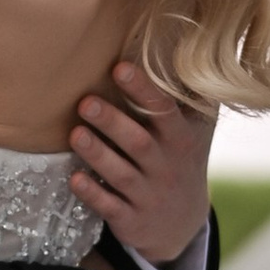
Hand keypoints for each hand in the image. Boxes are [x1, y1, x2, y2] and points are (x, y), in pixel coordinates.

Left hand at [69, 64, 214, 267]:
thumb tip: (182, 45)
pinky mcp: (130, 219)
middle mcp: (166, 166)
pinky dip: (92, 194)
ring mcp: (148, 195)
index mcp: (181, 139)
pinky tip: (74, 178)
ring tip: (75, 134)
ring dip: (97, 154)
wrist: (181, 224)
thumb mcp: (195, 132)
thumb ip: (187, 97)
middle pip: (139, 142)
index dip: (143, 89)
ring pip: (121, 174)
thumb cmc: (180, 162)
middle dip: (112, 122)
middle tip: (85, 101)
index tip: (119, 67)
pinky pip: (110, 206)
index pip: (164, 111)